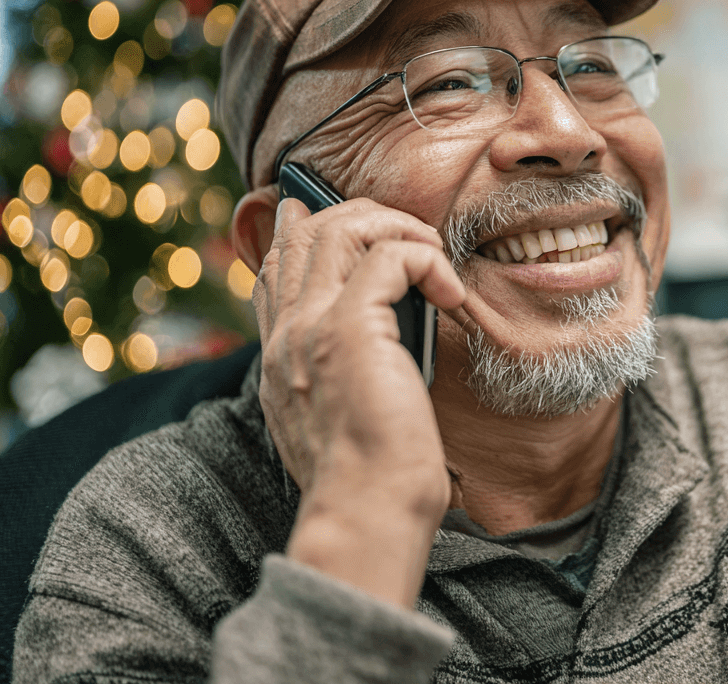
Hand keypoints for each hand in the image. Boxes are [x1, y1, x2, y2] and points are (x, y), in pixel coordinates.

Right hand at [251, 196, 465, 605]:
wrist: (366, 511)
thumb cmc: (373, 479)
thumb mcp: (345, 416)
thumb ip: (348, 372)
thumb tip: (386, 342)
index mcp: (280, 358)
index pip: (275, 269)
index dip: (304, 232)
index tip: (333, 215)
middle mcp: (287, 335)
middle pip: (307, 232)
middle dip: (365, 216)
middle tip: (413, 236)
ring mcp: (312, 326)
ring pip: (342, 228)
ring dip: (399, 230)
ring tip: (434, 261)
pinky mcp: (351, 327)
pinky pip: (391, 255)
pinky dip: (428, 261)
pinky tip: (452, 295)